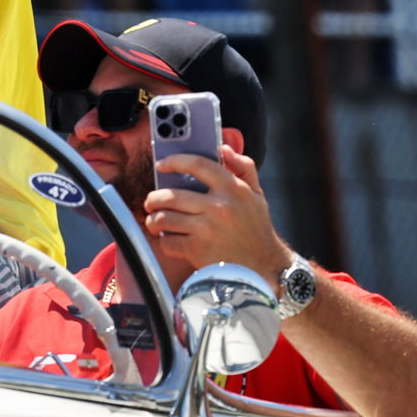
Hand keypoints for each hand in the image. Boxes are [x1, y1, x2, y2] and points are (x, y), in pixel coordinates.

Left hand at [143, 145, 291, 283]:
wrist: (265, 268)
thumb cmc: (256, 229)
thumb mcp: (256, 196)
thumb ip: (243, 168)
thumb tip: (224, 148)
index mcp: (233, 190)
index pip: (198, 164)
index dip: (175, 161)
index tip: (162, 165)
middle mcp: (219, 207)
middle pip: (170, 195)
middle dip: (154, 199)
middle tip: (152, 202)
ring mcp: (206, 229)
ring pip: (164, 218)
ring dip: (154, 220)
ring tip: (155, 221)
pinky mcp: (198, 250)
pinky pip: (168, 241)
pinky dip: (165, 241)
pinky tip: (171, 240)